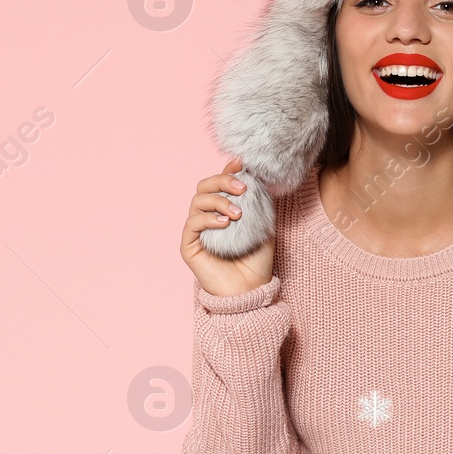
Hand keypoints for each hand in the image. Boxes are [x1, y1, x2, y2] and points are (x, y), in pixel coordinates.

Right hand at [180, 156, 274, 297]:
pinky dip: (208, 219)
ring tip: (238, 214)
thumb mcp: (263, 227)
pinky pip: (192, 224)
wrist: (250, 291)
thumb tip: (257, 178)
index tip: (241, 163)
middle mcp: (206, 217)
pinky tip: (225, 224)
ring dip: (219, 201)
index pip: (219, 184)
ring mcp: (196, 231)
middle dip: (222, 181)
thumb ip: (259, 204)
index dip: (228, 170)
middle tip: (243, 189)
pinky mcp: (189, 246)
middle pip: (204, 186)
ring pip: (197, 201)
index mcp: (221, 210)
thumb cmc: (256, 262)